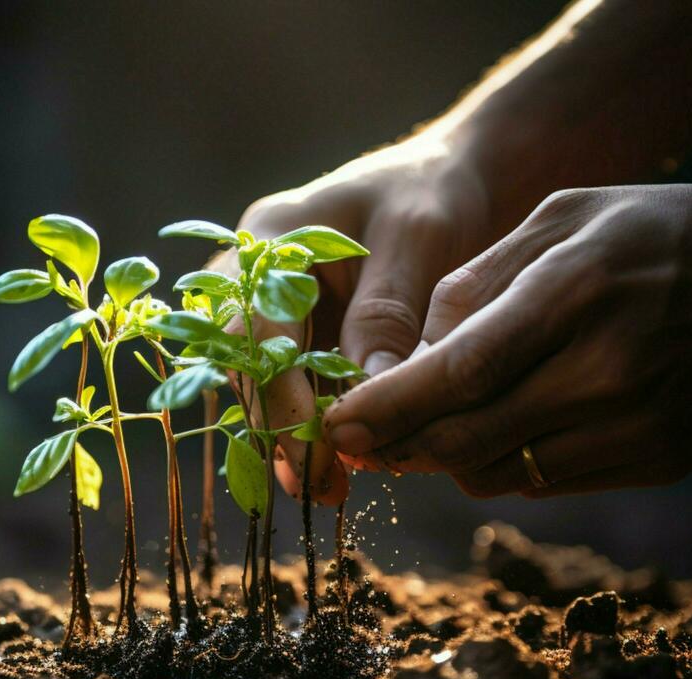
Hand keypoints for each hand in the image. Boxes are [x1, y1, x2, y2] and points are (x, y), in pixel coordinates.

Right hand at [212, 133, 492, 502]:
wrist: (448, 176)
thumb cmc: (433, 193)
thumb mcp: (417, 240)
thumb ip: (386, 315)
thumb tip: (364, 402)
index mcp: (270, 238)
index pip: (256, 332)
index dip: (280, 399)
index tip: (318, 455)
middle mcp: (252, 275)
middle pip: (243, 365)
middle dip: (276, 429)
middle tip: (319, 487)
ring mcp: (268, 305)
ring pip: (257, 383)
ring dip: (287, 436)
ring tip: (326, 488)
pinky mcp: (293, 331)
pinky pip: (286, 384)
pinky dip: (307, 422)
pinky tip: (335, 459)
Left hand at [324, 184, 691, 496]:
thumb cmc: (646, 234)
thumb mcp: (561, 219)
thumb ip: (475, 284)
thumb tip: (410, 356)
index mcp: (576, 292)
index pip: (460, 372)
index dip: (388, 407)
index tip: (335, 424)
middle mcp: (609, 370)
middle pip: (467, 438)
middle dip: (398, 444)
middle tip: (358, 437)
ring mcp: (639, 424)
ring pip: (497, 472)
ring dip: (444, 456)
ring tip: (425, 424)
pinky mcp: (655, 458)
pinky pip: (543, 482)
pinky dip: (500, 462)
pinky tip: (499, 426)